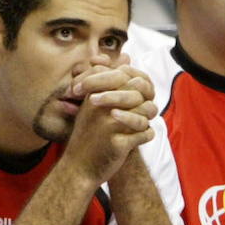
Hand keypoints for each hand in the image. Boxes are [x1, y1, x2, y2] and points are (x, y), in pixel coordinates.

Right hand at [62, 65, 156, 187]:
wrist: (78, 168)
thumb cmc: (88, 134)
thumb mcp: (94, 104)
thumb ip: (110, 80)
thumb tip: (127, 56)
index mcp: (95, 95)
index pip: (126, 78)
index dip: (136, 88)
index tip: (136, 98)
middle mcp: (101, 107)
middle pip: (138, 94)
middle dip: (145, 102)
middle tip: (145, 111)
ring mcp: (109, 125)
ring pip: (145, 113)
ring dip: (147, 119)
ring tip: (142, 125)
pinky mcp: (118, 144)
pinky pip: (145, 133)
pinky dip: (146, 136)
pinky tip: (140, 138)